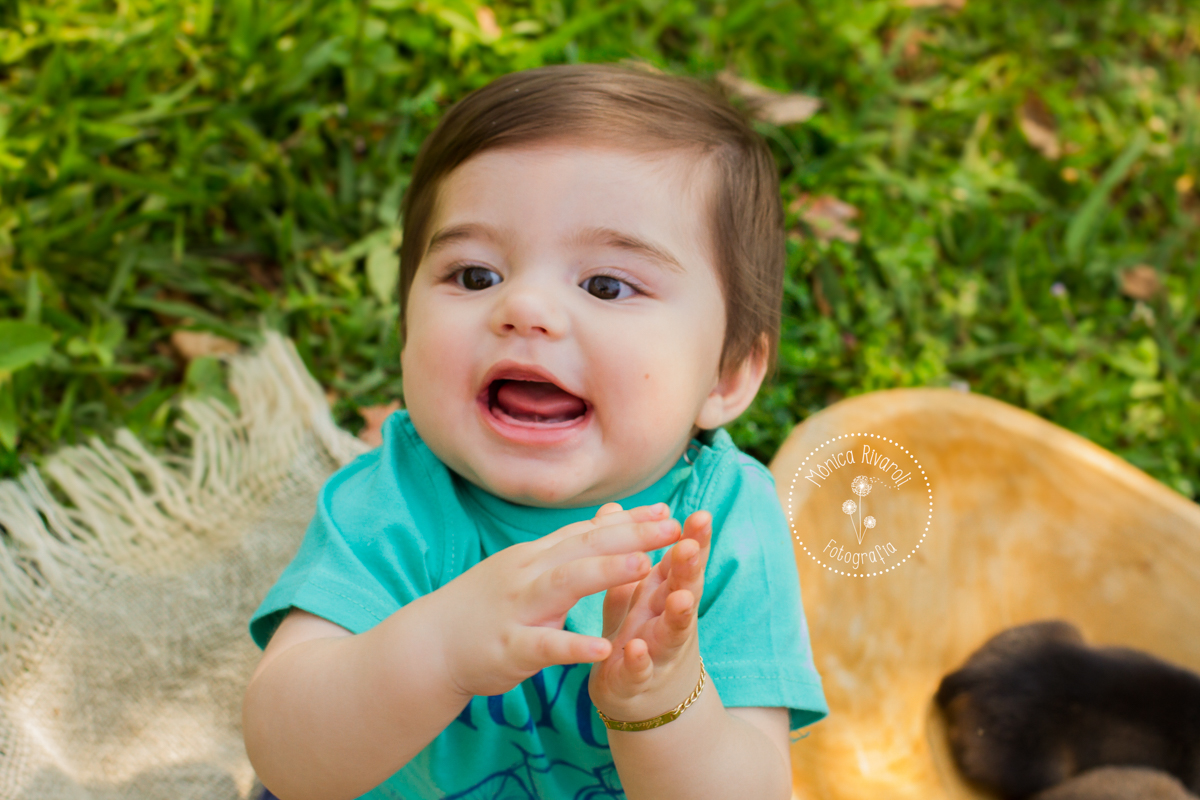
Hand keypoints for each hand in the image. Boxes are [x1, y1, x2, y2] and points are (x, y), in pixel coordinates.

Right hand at [431, 502, 681, 698]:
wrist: (429, 645)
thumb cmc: (485, 607)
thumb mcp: (525, 570)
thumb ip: (567, 548)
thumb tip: (608, 517)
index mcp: (535, 557)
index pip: (587, 532)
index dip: (629, 522)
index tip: (668, 511)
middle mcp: (527, 573)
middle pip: (584, 547)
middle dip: (632, 536)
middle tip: (674, 528)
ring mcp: (516, 608)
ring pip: (565, 584)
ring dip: (606, 573)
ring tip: (645, 568)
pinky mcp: (508, 647)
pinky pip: (545, 645)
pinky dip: (573, 645)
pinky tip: (603, 649)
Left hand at [588, 503, 712, 721]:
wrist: (642, 701)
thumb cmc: (640, 634)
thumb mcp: (635, 591)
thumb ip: (628, 553)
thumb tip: (615, 507)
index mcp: (666, 593)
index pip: (683, 562)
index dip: (694, 540)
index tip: (702, 515)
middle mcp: (668, 620)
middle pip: (684, 590)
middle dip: (689, 569)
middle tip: (691, 546)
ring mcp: (657, 652)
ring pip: (671, 631)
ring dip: (678, 615)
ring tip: (681, 598)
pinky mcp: (636, 681)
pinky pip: (638, 670)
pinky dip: (638, 660)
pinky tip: (634, 649)